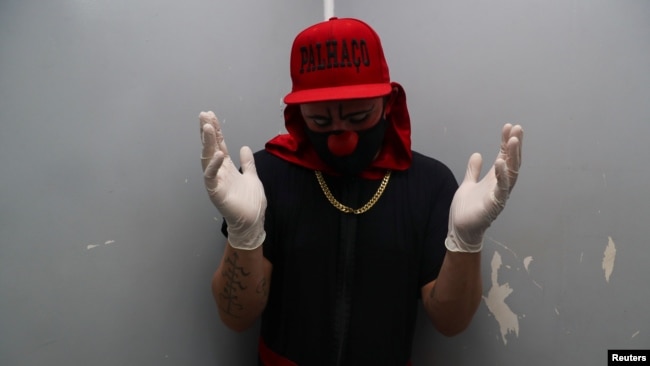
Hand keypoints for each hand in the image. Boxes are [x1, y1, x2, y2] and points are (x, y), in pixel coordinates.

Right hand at [199, 111, 266, 249]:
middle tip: (203, 115)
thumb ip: (247, 164)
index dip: (216, 131)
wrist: (252, 222)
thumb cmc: (250, 203)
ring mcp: (216, 182)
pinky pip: (211, 177)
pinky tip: (219, 154)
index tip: (210, 115)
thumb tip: (244, 148)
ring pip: (208, 159)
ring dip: (208, 143)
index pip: (219, 145)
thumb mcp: (252, 177)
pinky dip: (214, 166)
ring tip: (208, 128)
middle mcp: (219, 172)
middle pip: (211, 148)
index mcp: (227, 168)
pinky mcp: (216, 193)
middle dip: (208, 132)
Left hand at [446, 124, 522, 252]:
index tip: (509, 127)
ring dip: (513, 156)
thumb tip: (477, 154)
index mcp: (495, 179)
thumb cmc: (466, 210)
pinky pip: (502, 189)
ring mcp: (499, 194)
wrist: (460, 229)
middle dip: (515, 145)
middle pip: (512, 162)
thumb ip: (473, 170)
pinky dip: (502, 176)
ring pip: (511, 173)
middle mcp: (500, 185)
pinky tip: (500, 163)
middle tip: (517, 128)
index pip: (504, 157)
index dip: (506, 142)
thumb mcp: (468, 184)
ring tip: (513, 140)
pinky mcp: (494, 204)